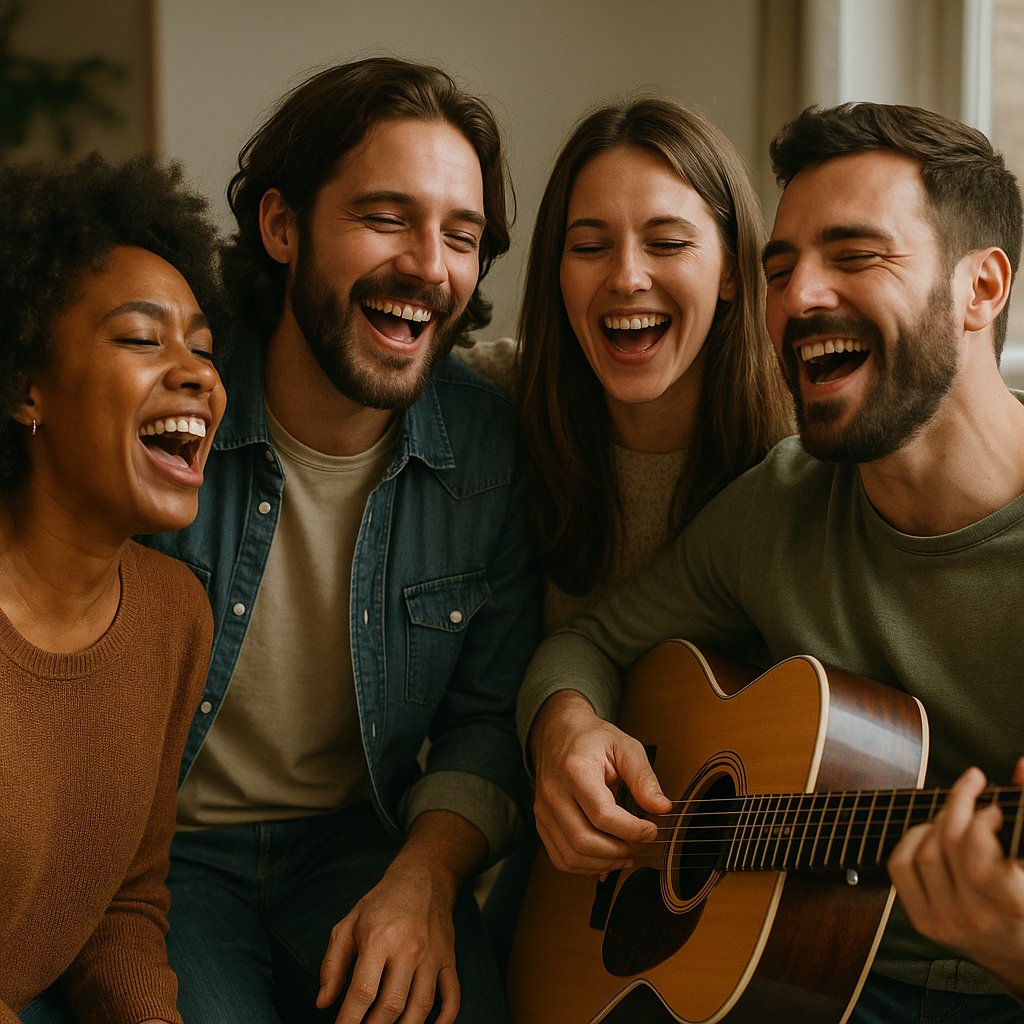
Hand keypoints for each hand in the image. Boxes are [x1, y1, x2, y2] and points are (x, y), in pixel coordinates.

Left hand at [317, 811, 482, 1023]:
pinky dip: (445, 1019)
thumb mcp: (348, 925)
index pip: (362, 992)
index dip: (349, 1020)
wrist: (423, 878)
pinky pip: (452, 995)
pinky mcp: (448, 959)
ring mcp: (432, 956)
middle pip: (391, 1005)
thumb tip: (323, 1002)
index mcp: (379, 939)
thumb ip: (333, 964)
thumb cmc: (381, 904)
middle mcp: (408, 949)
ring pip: (421, 1006)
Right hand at [530, 689, 670, 874]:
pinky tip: (606, 859)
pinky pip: (560, 858)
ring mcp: (544, 810)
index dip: (631, 830)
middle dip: (619, 850)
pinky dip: (585, 867)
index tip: (651, 830)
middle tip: (639, 844)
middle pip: (584, 841)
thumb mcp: (625, 747)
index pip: (602, 815)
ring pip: (571, 856)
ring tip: (626, 854)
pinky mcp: (542, 822)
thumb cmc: (593, 739)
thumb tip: (662, 808)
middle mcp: (554, 793)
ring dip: (603, 863)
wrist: (558, 731)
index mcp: (575, 770)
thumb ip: (644, 778)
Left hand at [888, 757, 1023, 997]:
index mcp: (1012, 905)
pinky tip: (931, 832)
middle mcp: (975, 917)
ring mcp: (945, 921)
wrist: (1021, 954)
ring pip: (924, 851)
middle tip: (971, 789)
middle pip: (948, 843)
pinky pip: (900, 867)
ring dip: (937, 821)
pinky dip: (911, 840)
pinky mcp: (923, 921)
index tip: (994, 808)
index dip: (980, 820)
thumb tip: (1022, 765)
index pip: (979, 855)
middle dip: (958, 804)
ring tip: (956, 815)